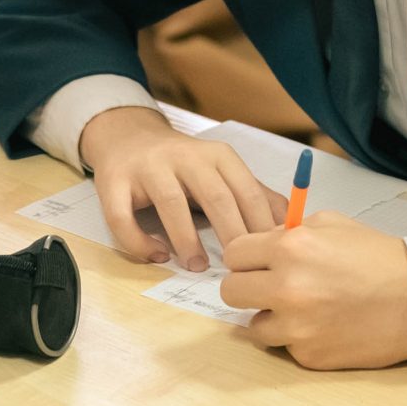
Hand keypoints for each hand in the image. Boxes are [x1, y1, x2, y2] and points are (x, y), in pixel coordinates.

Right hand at [76, 104, 282, 271]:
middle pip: (213, 195)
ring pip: (170, 202)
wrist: (129, 137)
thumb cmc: (182, 165)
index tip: (269, 257)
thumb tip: (292, 224)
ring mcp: (147, 167)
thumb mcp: (222, 171)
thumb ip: (254, 195)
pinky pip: (123, 215)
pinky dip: (139, 240)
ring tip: (197, 266)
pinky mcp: (114, 181)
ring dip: (186, 239)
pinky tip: (156, 255)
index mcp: (216, 156)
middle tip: (239, 268)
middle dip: (230, 233)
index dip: (259, 226)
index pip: (245, 191)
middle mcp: (184, 156)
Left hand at [217, 212, 406, 368]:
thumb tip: (259, 245)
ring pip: (253, 325)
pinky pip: (284, 346)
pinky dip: (298, 337)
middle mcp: (287, 288)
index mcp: (290, 248)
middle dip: (248, 287)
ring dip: (271, 317)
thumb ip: (289, 232)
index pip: (233, 254)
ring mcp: (296, 327)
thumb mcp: (331, 224)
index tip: (257, 262)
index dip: (246, 257)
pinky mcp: (308, 356)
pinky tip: (324, 325)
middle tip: (269, 286)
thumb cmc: (378, 257)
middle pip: (231, 291)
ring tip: (301, 309)